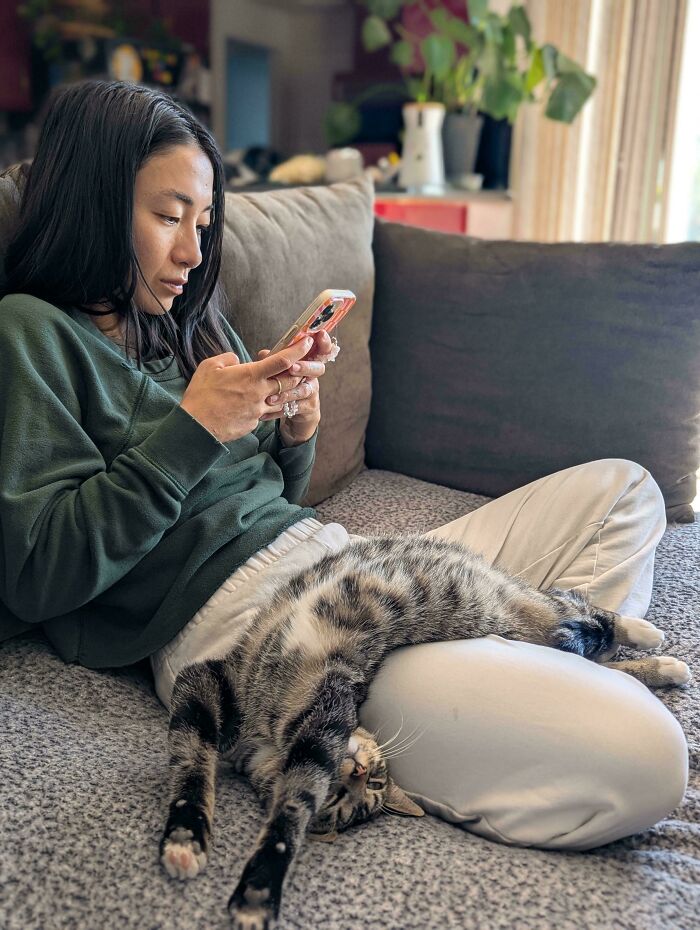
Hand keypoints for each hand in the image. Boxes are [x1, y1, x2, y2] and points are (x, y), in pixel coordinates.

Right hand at [179, 337, 315, 443]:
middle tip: (302, 366)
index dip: (298, 350)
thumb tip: (238, 360)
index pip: (282, 360)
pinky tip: (265, 403)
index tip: (307, 342)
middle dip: (299, 372)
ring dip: (287, 392)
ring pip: (283, 399)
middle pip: (290, 381)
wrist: (196, 426)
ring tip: (284, 386)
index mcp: (250, 375)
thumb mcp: (210, 367)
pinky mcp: (254, 423)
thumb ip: (228, 359)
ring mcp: (259, 410)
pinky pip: (268, 413)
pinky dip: (270, 407)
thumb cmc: (200, 395)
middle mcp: (259, 393)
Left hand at [256, 330, 335, 444]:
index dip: (323, 342)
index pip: (321, 349)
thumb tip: (264, 354)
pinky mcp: (308, 408)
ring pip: (305, 390)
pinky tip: (266, 411)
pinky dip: (280, 409)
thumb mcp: (279, 370)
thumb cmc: (285, 384)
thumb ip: (273, 360)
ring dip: (288, 392)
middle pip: (318, 368)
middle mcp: (313, 376)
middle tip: (292, 367)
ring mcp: (312, 392)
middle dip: (305, 367)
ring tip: (272, 397)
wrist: (293, 411)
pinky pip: (296, 408)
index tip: (320, 334)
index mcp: (308, 362)